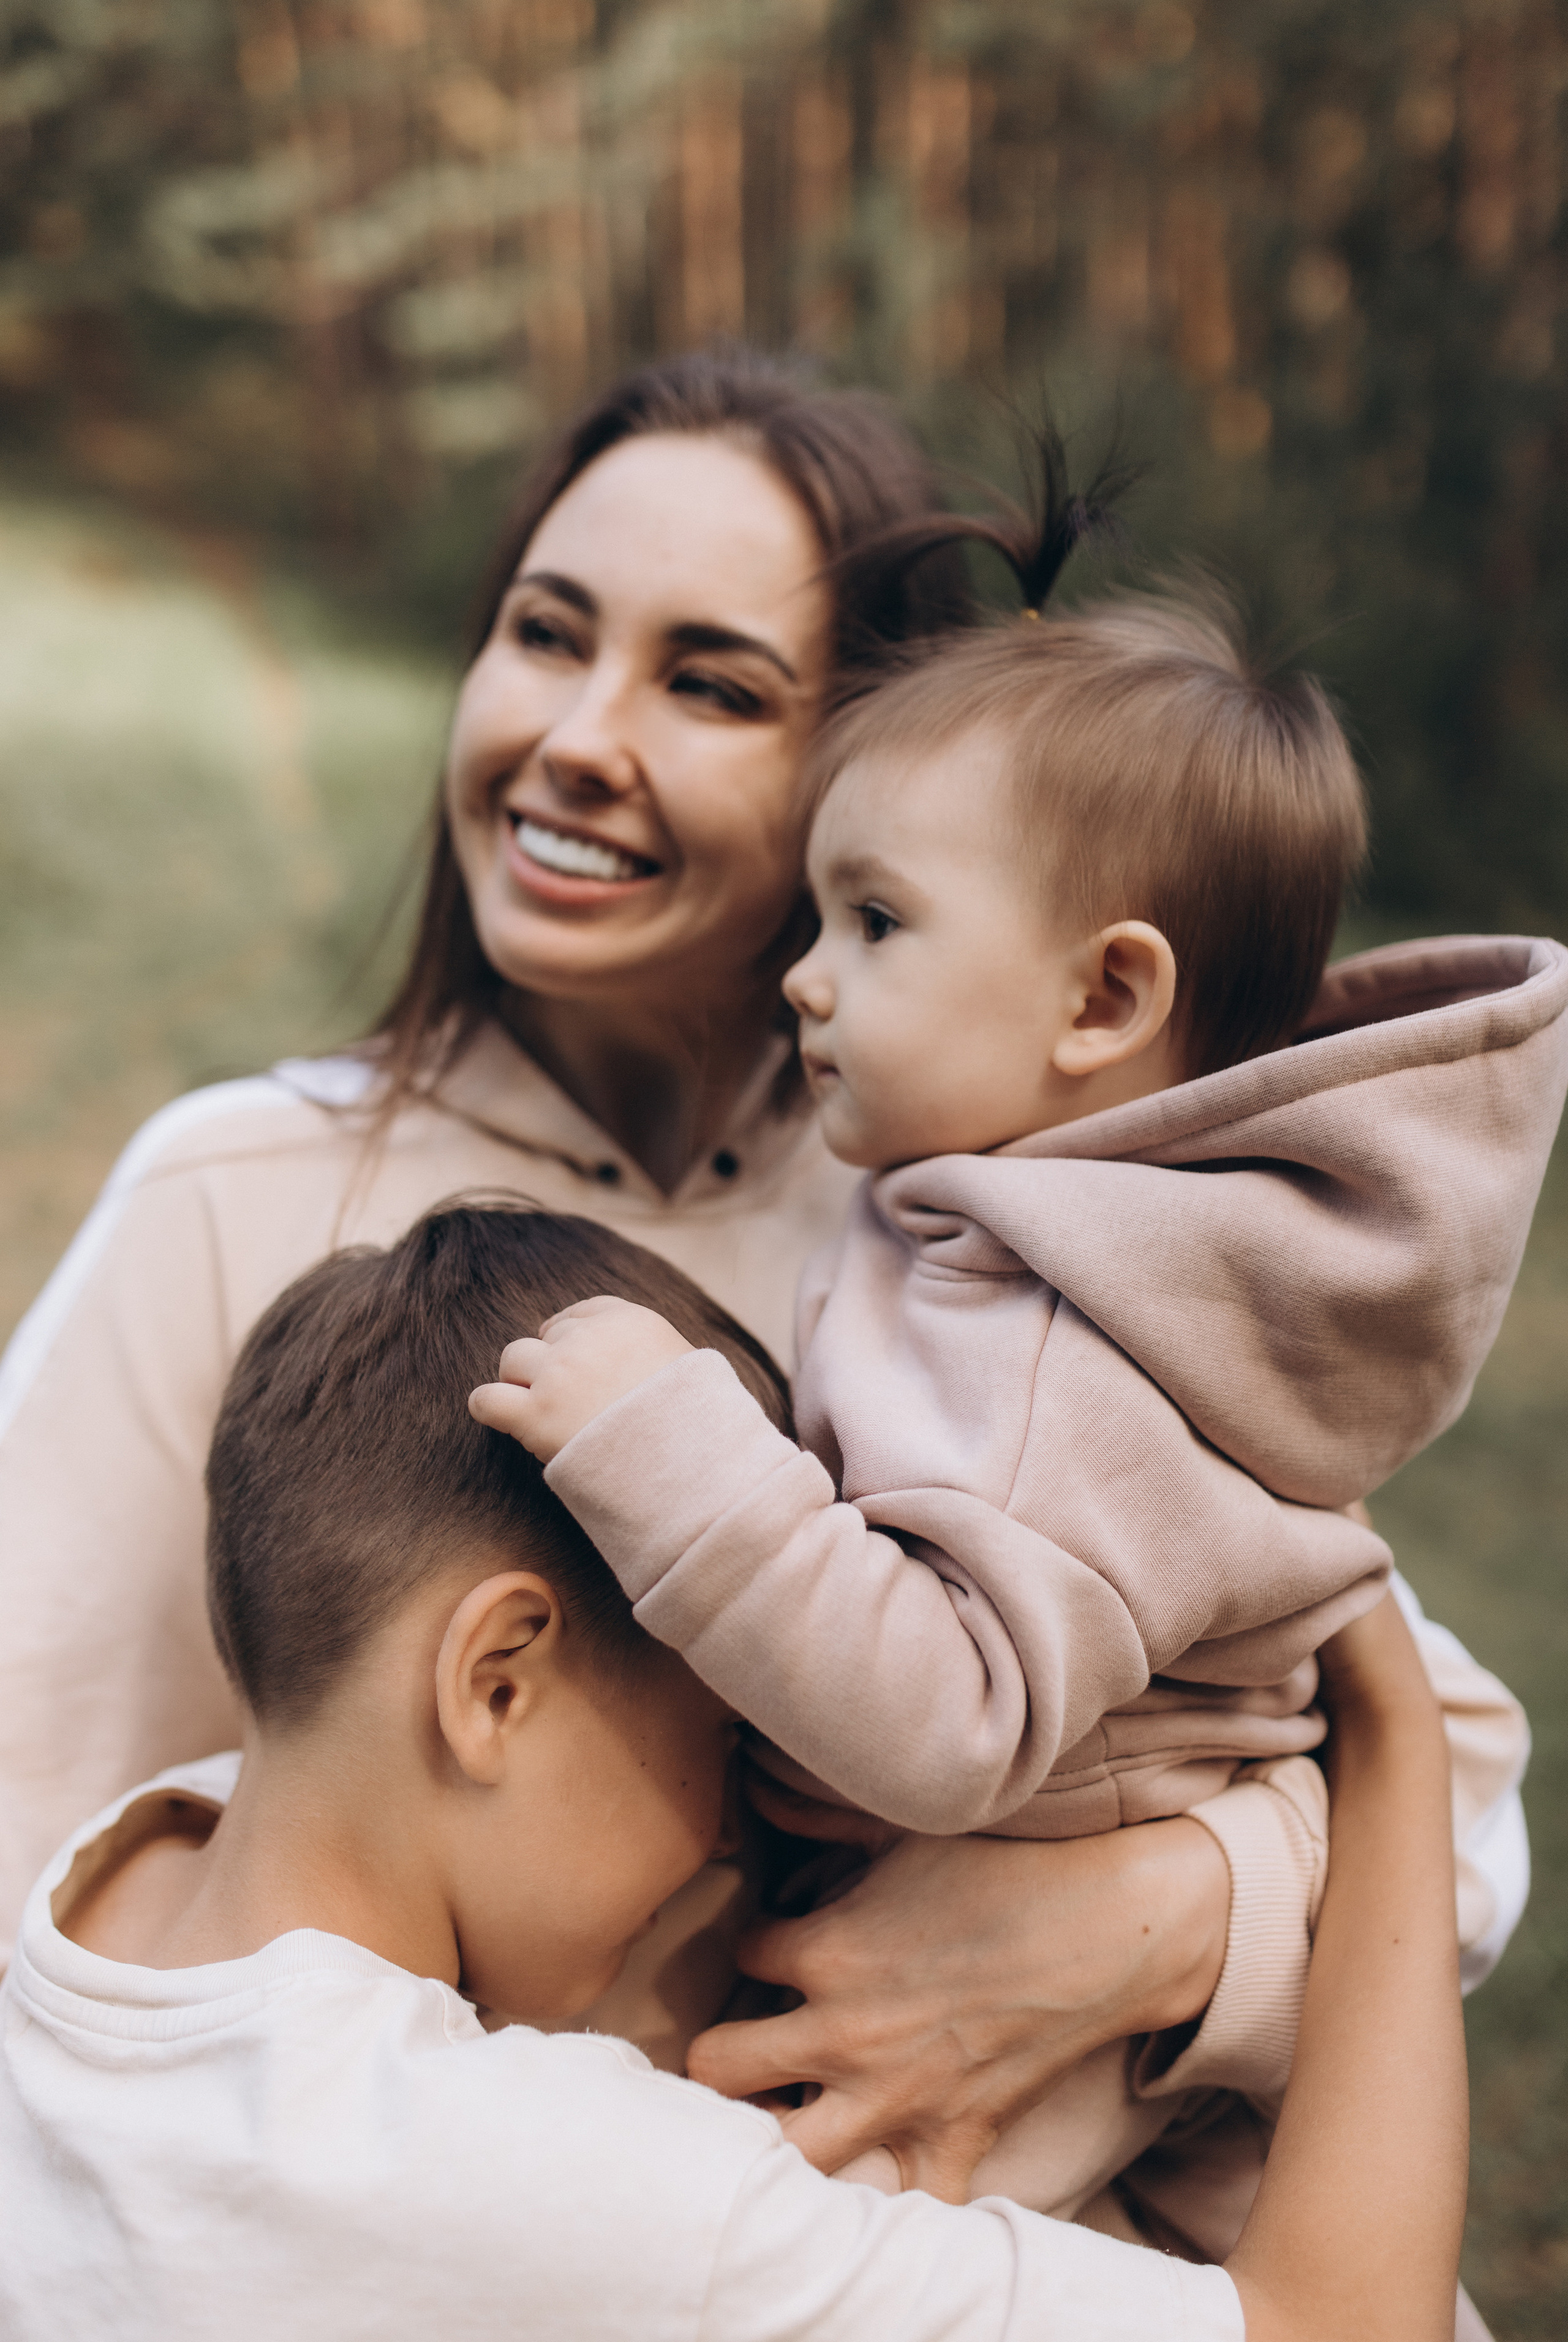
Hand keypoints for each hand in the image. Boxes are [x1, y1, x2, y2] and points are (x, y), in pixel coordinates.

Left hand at [468, 1296, 692, 1463]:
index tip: (578, 1361)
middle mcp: (589, 1339)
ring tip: (538, 1410)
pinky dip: (488, 1406)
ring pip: (513, 1358)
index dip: (574, 1338)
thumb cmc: (697, 1426)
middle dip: (552, 1363)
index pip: (583, 1313)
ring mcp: (559, 1374)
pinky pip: (487, 1398)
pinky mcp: (535, 1413)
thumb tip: (638, 1364)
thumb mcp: (689, 1369)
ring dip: (521, 1381)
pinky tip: (498, 1416)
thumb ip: (653, 1353)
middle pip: (549, 1336)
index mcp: (631, 1321)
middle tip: (567, 1399)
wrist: (689, 1466)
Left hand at [688, 1819, 1229, 2201]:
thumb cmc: (1005, 1867)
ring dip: (774, 2134)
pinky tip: (881, 2168)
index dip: (758, 1945)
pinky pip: (910, 2205)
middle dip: (721, 2052)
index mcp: (827, 1951)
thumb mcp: (901, 1829)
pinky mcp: (955, 2136)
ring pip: (788, 2152)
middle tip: (749, 2041)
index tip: (783, 1943)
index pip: (742, 1954)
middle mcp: (846, 2032)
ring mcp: (898, 2096)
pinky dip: (893, 2196)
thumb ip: (817, 1816)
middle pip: (720, 2065)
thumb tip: (758, 1793)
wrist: (1107, 1928)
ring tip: (784, 2111)